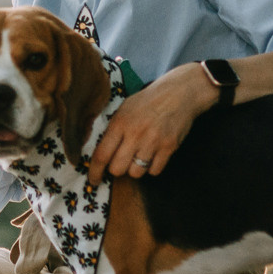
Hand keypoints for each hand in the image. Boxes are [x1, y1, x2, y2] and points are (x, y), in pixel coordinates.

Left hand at [88, 63, 219, 185]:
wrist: (179, 93)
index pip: (101, 155)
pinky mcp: (169, 147)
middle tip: (121, 162)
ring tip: (139, 155)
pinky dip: (152, 167)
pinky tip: (153, 154)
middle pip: (117, 169)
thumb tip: (98, 154)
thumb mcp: (124, 109)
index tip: (94, 180)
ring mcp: (153, 141)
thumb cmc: (148, 101)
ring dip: (135, 168)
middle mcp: (135, 134)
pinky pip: (154, 171)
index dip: (95, 172)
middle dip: (116, 169)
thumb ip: (112, 130)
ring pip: (136, 173)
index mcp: (120, 123)